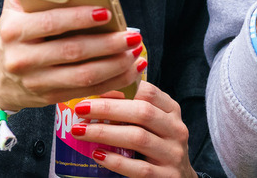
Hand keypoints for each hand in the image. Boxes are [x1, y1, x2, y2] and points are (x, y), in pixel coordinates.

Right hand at [0, 0, 145, 110]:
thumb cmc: (12, 35)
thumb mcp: (12, 9)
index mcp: (15, 31)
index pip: (52, 23)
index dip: (80, 18)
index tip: (106, 13)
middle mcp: (23, 58)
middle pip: (73, 52)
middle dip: (108, 44)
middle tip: (132, 36)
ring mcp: (36, 81)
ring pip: (83, 76)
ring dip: (115, 65)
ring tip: (135, 52)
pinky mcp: (49, 97)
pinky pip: (86, 91)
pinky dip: (112, 82)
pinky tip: (129, 71)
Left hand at [70, 82, 196, 177]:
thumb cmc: (158, 146)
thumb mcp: (155, 124)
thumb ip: (135, 109)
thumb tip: (98, 94)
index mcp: (171, 111)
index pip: (148, 92)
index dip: (121, 88)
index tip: (95, 89)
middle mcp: (176, 129)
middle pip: (142, 112)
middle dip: (108, 108)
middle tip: (81, 109)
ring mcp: (173, 154)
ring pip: (138, 138)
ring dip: (105, 133)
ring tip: (80, 131)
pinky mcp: (166, 176)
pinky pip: (138, 168)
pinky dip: (116, 160)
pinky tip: (97, 155)